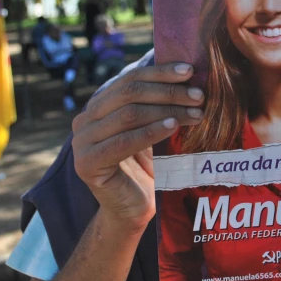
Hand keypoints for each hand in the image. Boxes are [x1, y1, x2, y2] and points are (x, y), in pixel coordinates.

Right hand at [71, 63, 203, 230]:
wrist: (134, 209)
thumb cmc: (149, 167)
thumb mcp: (154, 128)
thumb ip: (158, 103)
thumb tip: (187, 73)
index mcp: (98, 106)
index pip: (129, 79)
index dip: (160, 72)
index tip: (189, 70)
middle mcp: (85, 119)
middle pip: (128, 93)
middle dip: (168, 91)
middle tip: (199, 95)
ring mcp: (81, 142)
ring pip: (128, 114)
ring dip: (166, 110)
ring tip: (195, 112)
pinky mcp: (86, 164)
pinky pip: (122, 142)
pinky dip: (150, 132)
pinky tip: (172, 126)